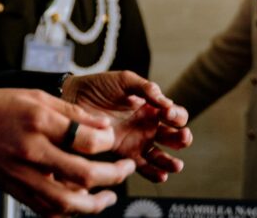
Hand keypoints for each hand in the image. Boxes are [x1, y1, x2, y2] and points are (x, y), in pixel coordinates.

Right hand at [0, 88, 133, 215]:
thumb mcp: (35, 96)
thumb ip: (72, 111)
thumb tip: (103, 124)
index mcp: (38, 121)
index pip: (84, 139)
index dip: (107, 141)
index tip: (112, 138)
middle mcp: (32, 151)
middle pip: (82, 174)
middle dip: (113, 175)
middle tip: (126, 168)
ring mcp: (23, 175)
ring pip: (66, 202)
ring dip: (95, 203)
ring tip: (110, 195)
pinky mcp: (16, 190)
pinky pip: (46, 209)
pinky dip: (68, 211)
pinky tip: (80, 203)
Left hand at [62, 71, 192, 182]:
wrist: (74, 97)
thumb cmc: (100, 85)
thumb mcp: (125, 80)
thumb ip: (146, 88)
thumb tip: (166, 102)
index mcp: (152, 107)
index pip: (175, 114)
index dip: (177, 115)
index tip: (167, 112)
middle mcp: (148, 125)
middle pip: (174, 136)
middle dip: (182, 138)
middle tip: (182, 136)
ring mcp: (138, 140)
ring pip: (161, 156)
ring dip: (171, 161)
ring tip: (176, 165)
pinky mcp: (125, 152)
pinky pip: (143, 166)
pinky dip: (154, 173)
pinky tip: (161, 175)